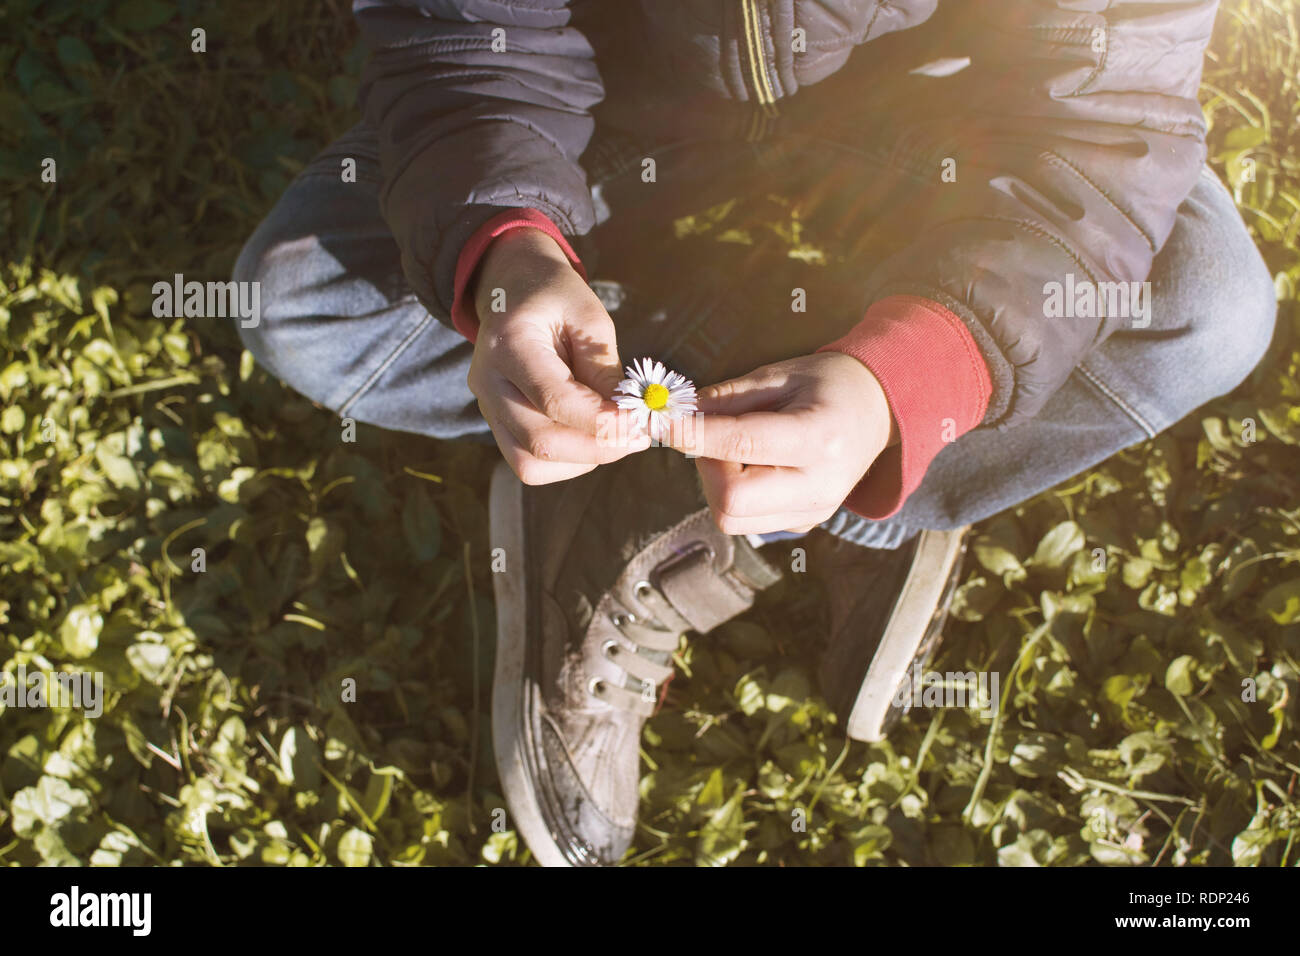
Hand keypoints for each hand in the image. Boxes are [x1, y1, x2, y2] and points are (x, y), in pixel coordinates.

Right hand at [467, 229, 648, 484]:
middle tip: (639, 437)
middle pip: (539, 440)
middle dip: (598, 447)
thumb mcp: (588, 315)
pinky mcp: (496, 423)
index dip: (602, 420)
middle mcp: (488, 381)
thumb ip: (604, 367)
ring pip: (529, 463)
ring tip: (616, 438)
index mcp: (509, 343)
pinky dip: (566, 463)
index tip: (642, 422)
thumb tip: (629, 417)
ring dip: (582, 460)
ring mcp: (487, 407)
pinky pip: (527, 463)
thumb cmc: (554, 296)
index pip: (554, 398)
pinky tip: (592, 439)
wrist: (511, 289)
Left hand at [670, 352, 898, 534]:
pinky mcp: (803, 522)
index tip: (663, 420)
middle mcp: (819, 485)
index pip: (741, 446)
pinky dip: (732, 492)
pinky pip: (746, 520)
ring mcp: (813, 511)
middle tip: (710, 435)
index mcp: (819, 438)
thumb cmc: (828, 384)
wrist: (879, 411)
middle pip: (730, 501)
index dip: (693, 434)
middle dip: (705, 466)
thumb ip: (727, 398)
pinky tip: (750, 464)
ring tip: (733, 448)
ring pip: (731, 518)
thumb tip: (675, 414)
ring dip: (715, 482)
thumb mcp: (780, 375)